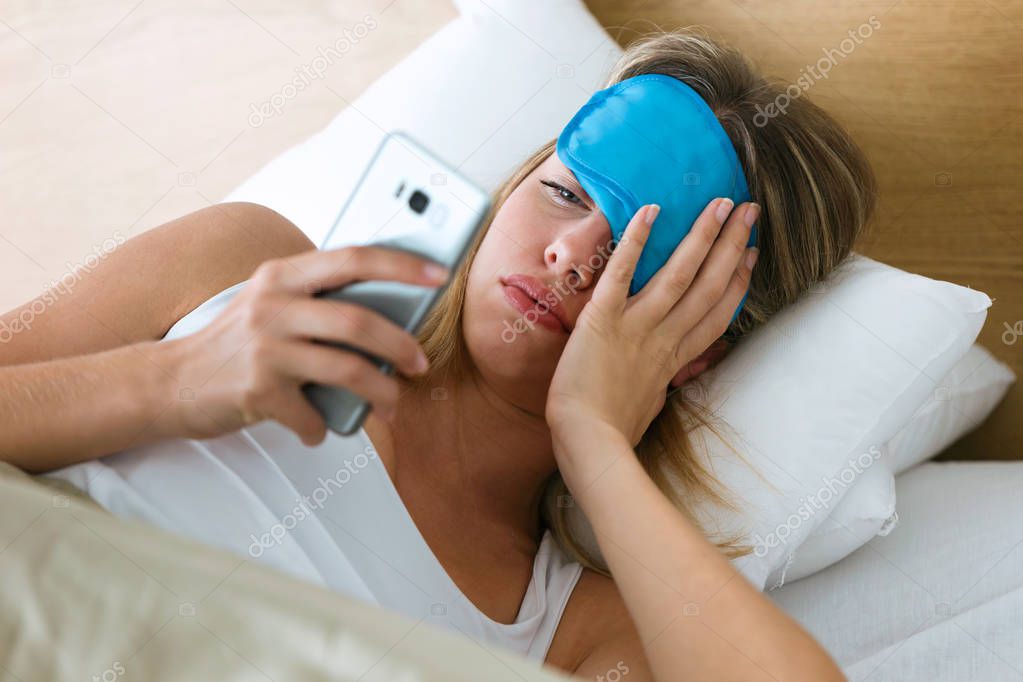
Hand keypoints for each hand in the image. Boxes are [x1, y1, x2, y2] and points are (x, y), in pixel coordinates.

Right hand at [164, 246, 448, 444]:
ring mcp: (262, 348)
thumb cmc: (238, 343)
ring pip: (346, 369)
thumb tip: (394, 316)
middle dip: (400, 346)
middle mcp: (271, 305)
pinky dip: (324, 428)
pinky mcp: (256, 390)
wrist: (168, 382)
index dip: (401, 265)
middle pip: (357, 321)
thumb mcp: (272, 305)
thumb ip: (319, 302)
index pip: (353, 258)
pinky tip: (319, 429)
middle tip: (420, 365)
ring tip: (391, 406)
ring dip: (381, 393)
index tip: (439, 275)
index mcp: (282, 275)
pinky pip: (312, 416)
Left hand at [545, 198, 758, 449]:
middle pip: (708, 285)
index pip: (715, 312)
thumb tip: (679, 370)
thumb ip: (666, 379)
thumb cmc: (612, 432)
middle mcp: (663, 337)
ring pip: (679, 274)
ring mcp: (636, 326)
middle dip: (730, 246)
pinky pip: (623, 274)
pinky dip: (636, 242)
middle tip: (749, 212)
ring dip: (702, 236)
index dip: (737, 281)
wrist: (587, 444)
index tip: (750, 255)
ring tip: (721, 204)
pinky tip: (651, 210)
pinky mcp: (603, 319)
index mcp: (673, 358)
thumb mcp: (651, 404)